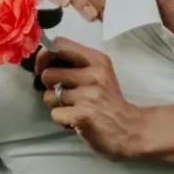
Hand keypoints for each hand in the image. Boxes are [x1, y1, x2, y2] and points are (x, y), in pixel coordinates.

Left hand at [36, 38, 144, 159]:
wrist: (129, 129)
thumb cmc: (110, 101)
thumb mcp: (100, 72)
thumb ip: (77, 63)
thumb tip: (44, 60)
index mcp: (97, 60)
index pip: (59, 44)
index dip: (44, 55)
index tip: (44, 67)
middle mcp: (93, 75)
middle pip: (48, 74)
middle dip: (50, 86)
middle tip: (63, 93)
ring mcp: (87, 96)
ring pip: (49, 96)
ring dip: (57, 104)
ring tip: (73, 107)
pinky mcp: (82, 116)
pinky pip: (55, 114)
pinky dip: (62, 120)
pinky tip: (75, 120)